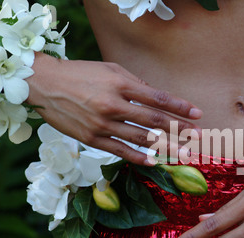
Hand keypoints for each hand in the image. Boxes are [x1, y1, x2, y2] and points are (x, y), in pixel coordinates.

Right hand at [26, 53, 202, 164]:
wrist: (44, 84)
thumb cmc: (80, 73)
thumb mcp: (110, 69)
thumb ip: (135, 83)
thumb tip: (157, 97)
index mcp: (120, 84)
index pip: (158, 98)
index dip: (180, 106)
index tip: (198, 113)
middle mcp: (113, 105)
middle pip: (154, 120)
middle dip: (180, 129)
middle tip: (199, 137)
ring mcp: (102, 124)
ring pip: (141, 138)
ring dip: (166, 147)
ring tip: (184, 155)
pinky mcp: (92, 139)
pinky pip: (120, 150)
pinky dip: (138, 157)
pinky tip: (154, 162)